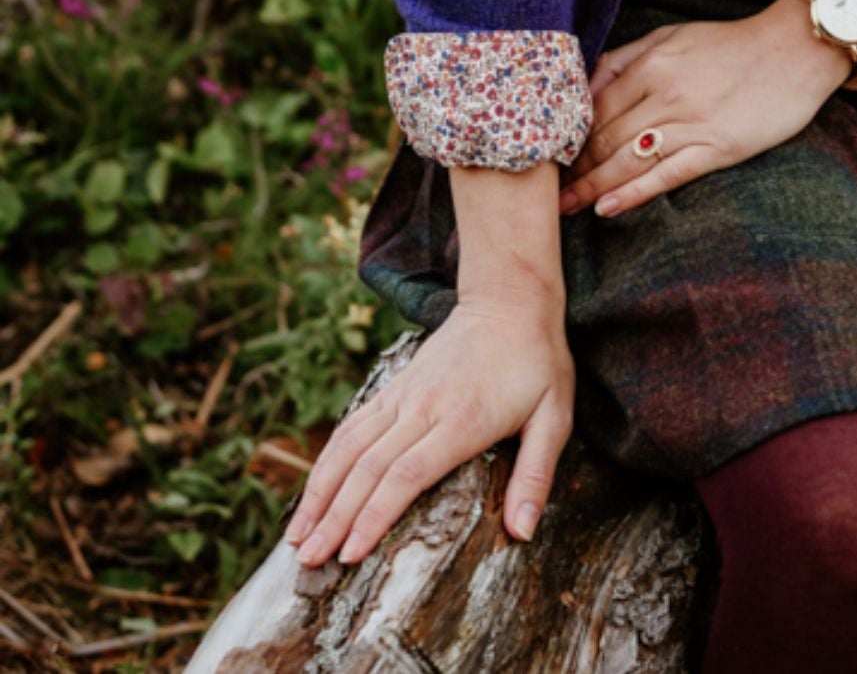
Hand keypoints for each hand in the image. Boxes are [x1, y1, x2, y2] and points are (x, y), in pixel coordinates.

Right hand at [283, 295, 574, 566]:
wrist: (508, 300)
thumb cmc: (536, 362)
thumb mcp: (555, 416)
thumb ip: (536, 474)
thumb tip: (523, 531)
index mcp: (462, 420)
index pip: (407, 474)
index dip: (374, 515)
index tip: (349, 554)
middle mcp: (424, 407)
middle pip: (368, 468)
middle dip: (335, 518)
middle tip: (309, 560)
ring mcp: (403, 394)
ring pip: (350, 446)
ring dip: (320, 493)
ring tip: (296, 537)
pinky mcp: (393, 387)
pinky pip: (352, 426)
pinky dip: (327, 460)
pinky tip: (311, 492)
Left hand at [557, 4, 852, 220]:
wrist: (795, 49)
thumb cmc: (732, 44)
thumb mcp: (674, 36)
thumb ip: (627, 58)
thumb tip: (583, 84)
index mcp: (652, 63)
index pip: (595, 107)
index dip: (568, 135)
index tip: (548, 156)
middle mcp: (666, 93)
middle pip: (605, 138)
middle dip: (572, 168)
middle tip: (546, 192)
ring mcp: (692, 122)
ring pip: (627, 160)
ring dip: (591, 186)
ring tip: (564, 208)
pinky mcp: (718, 147)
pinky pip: (667, 175)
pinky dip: (633, 193)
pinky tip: (607, 208)